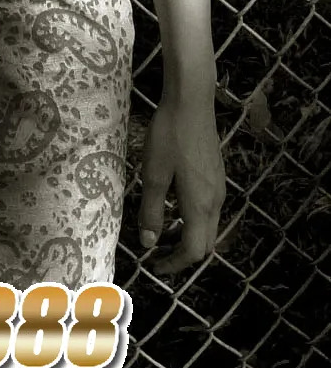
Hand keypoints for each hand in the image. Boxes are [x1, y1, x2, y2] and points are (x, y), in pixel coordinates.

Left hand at [138, 98, 224, 274]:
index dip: (174, 264)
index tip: (154, 266)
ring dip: (187, 235)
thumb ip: (152, 211)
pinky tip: (173, 204)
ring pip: (208, 226)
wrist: (192, 102)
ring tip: (161, 230)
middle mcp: (215, 201)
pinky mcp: (216, 174)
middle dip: (181, 254)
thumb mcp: (153, 174)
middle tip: (157, 252)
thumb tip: (149, 243)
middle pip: (205, 243)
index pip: (193, 251)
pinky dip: (192, 219)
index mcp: (199, 205)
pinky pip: (208, 209)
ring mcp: (218, 187)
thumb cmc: (169, 136)